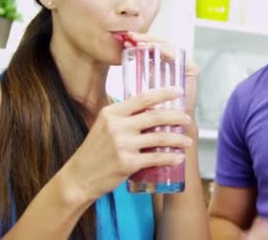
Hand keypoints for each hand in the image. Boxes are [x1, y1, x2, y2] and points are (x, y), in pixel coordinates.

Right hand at [66, 87, 192, 200]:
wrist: (80, 177)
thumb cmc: (94, 151)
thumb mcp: (104, 126)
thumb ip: (123, 117)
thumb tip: (149, 110)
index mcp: (112, 112)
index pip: (143, 98)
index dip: (164, 93)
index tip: (179, 91)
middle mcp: (117, 125)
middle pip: (155, 116)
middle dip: (176, 117)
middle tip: (188, 119)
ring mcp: (122, 144)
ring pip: (159, 137)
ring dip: (178, 139)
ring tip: (188, 141)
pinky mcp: (128, 163)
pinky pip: (156, 158)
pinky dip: (170, 157)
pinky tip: (178, 158)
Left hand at [125, 32, 199, 136]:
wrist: (169, 128)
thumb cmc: (154, 110)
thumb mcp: (141, 87)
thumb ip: (136, 74)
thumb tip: (121, 59)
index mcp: (164, 66)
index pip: (153, 47)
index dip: (140, 41)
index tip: (125, 40)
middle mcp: (176, 64)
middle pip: (161, 43)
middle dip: (145, 38)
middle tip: (130, 37)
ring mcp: (185, 66)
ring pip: (169, 46)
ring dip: (153, 41)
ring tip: (138, 42)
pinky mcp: (191, 70)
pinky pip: (178, 55)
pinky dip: (165, 49)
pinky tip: (152, 48)